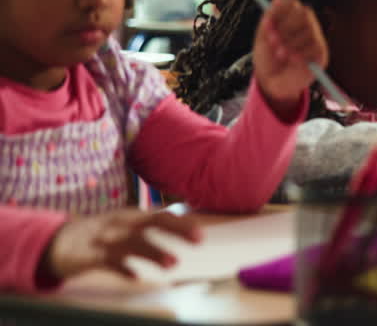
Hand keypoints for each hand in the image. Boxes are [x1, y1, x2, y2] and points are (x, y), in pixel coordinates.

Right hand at [41, 209, 201, 281]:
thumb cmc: (100, 235)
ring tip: (173, 263)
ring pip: (131, 242)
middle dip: (176, 229)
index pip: (161, 216)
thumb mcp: (125, 228)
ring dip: (153, 251)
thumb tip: (181, 231)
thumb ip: (149, 231)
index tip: (202, 235)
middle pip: (151, 223)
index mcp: (131, 216)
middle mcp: (120, 224)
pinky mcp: (88, 255)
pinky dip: (122, 269)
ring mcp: (104, 238)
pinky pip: (108, 261)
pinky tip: (135, 277)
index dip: (182, 224)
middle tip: (199, 240)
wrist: (57, 241)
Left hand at [253, 0, 327, 118]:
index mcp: (290, 18)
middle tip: (272, 40)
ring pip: (310, 30)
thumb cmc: (267, 59)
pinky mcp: (321, 53)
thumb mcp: (263, 38)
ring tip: (279, 54)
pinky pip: (315, 47)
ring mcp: (315, 38)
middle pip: (304, 13)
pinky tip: (291, 60)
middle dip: (286, 27)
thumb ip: (270, 18)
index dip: (280, 11)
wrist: (273, 83)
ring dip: (291, 42)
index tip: (267, 23)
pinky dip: (300, 53)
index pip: (293, 3)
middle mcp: (305, 25)